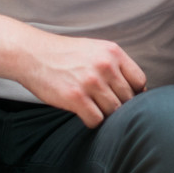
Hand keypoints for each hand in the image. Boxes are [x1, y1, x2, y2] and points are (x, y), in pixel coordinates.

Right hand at [16, 31, 146, 127]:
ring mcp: (91, 82)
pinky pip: (97, 120)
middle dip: (120, 106)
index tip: (124, 98)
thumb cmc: (66, 55)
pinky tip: (85, 115)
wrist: (33, 54)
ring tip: (95, 110)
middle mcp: (106, 66)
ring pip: (114, 111)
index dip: (135, 93)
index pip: (139, 80)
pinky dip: (93, 122)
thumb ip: (116, 65)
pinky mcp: (75, 97)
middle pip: (128, 98)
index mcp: (114, 52)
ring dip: (106, 115)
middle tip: (106, 106)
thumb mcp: (96, 50)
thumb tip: (137, 89)